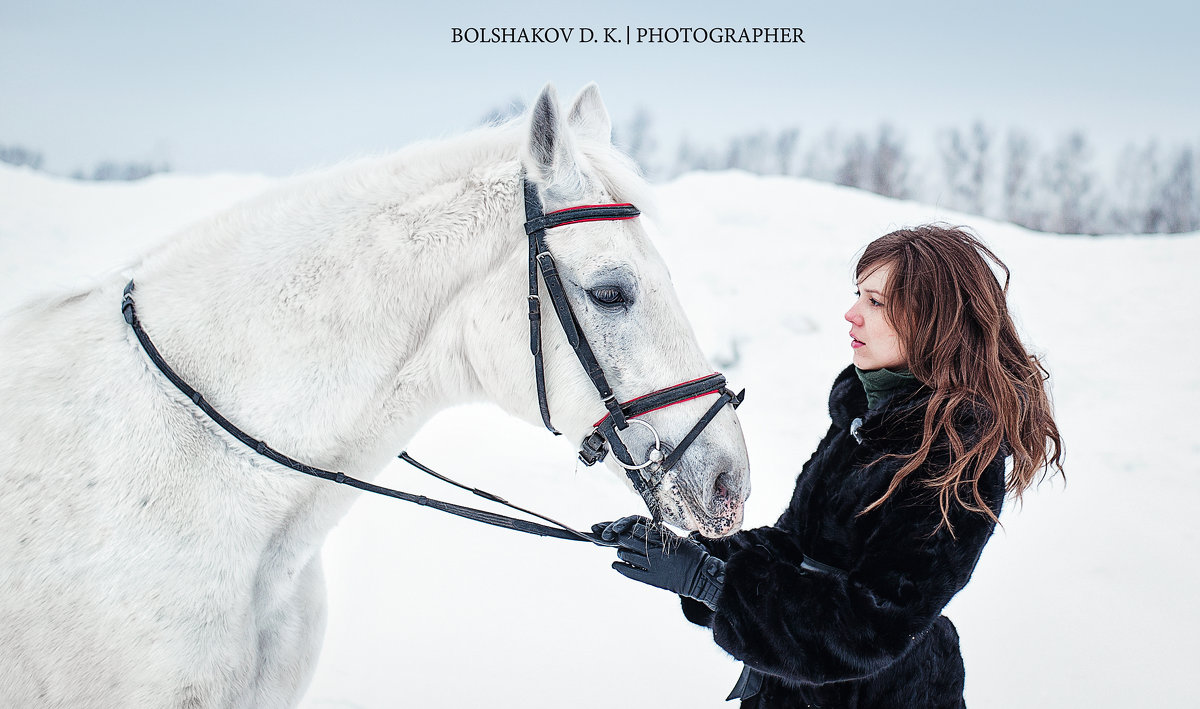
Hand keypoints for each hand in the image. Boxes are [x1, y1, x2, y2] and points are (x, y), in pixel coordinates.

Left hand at [591, 515, 724, 608]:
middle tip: (618, 539)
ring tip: (621, 552)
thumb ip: (663, 536)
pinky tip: (615, 564)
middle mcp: (654, 551)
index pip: (638, 530)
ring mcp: (652, 565)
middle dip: (622, 538)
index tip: (626, 528)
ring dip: (621, 552)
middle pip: (629, 540)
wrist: (699, 577)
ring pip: (627, 555)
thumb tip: (649, 530)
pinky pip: (630, 572)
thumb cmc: (692, 556)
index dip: (629, 528)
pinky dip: (620, 567)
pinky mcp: (651, 579)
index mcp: (661, 540)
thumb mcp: (678, 540)